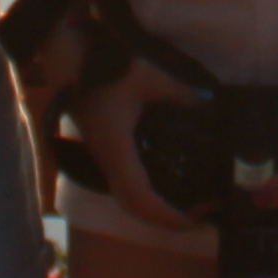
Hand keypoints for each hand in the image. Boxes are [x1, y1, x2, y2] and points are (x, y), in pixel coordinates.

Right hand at [73, 52, 209, 231]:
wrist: (67, 56)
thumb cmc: (103, 66)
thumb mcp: (147, 76)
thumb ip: (180, 90)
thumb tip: (210, 102)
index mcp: (116, 149)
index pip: (140, 197)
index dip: (165, 215)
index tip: (194, 220)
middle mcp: (108, 160)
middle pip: (134, 207)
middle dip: (165, 220)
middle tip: (202, 215)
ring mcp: (104, 156)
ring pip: (127, 198)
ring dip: (154, 210)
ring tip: (189, 207)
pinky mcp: (105, 149)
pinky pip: (125, 185)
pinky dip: (146, 197)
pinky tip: (166, 188)